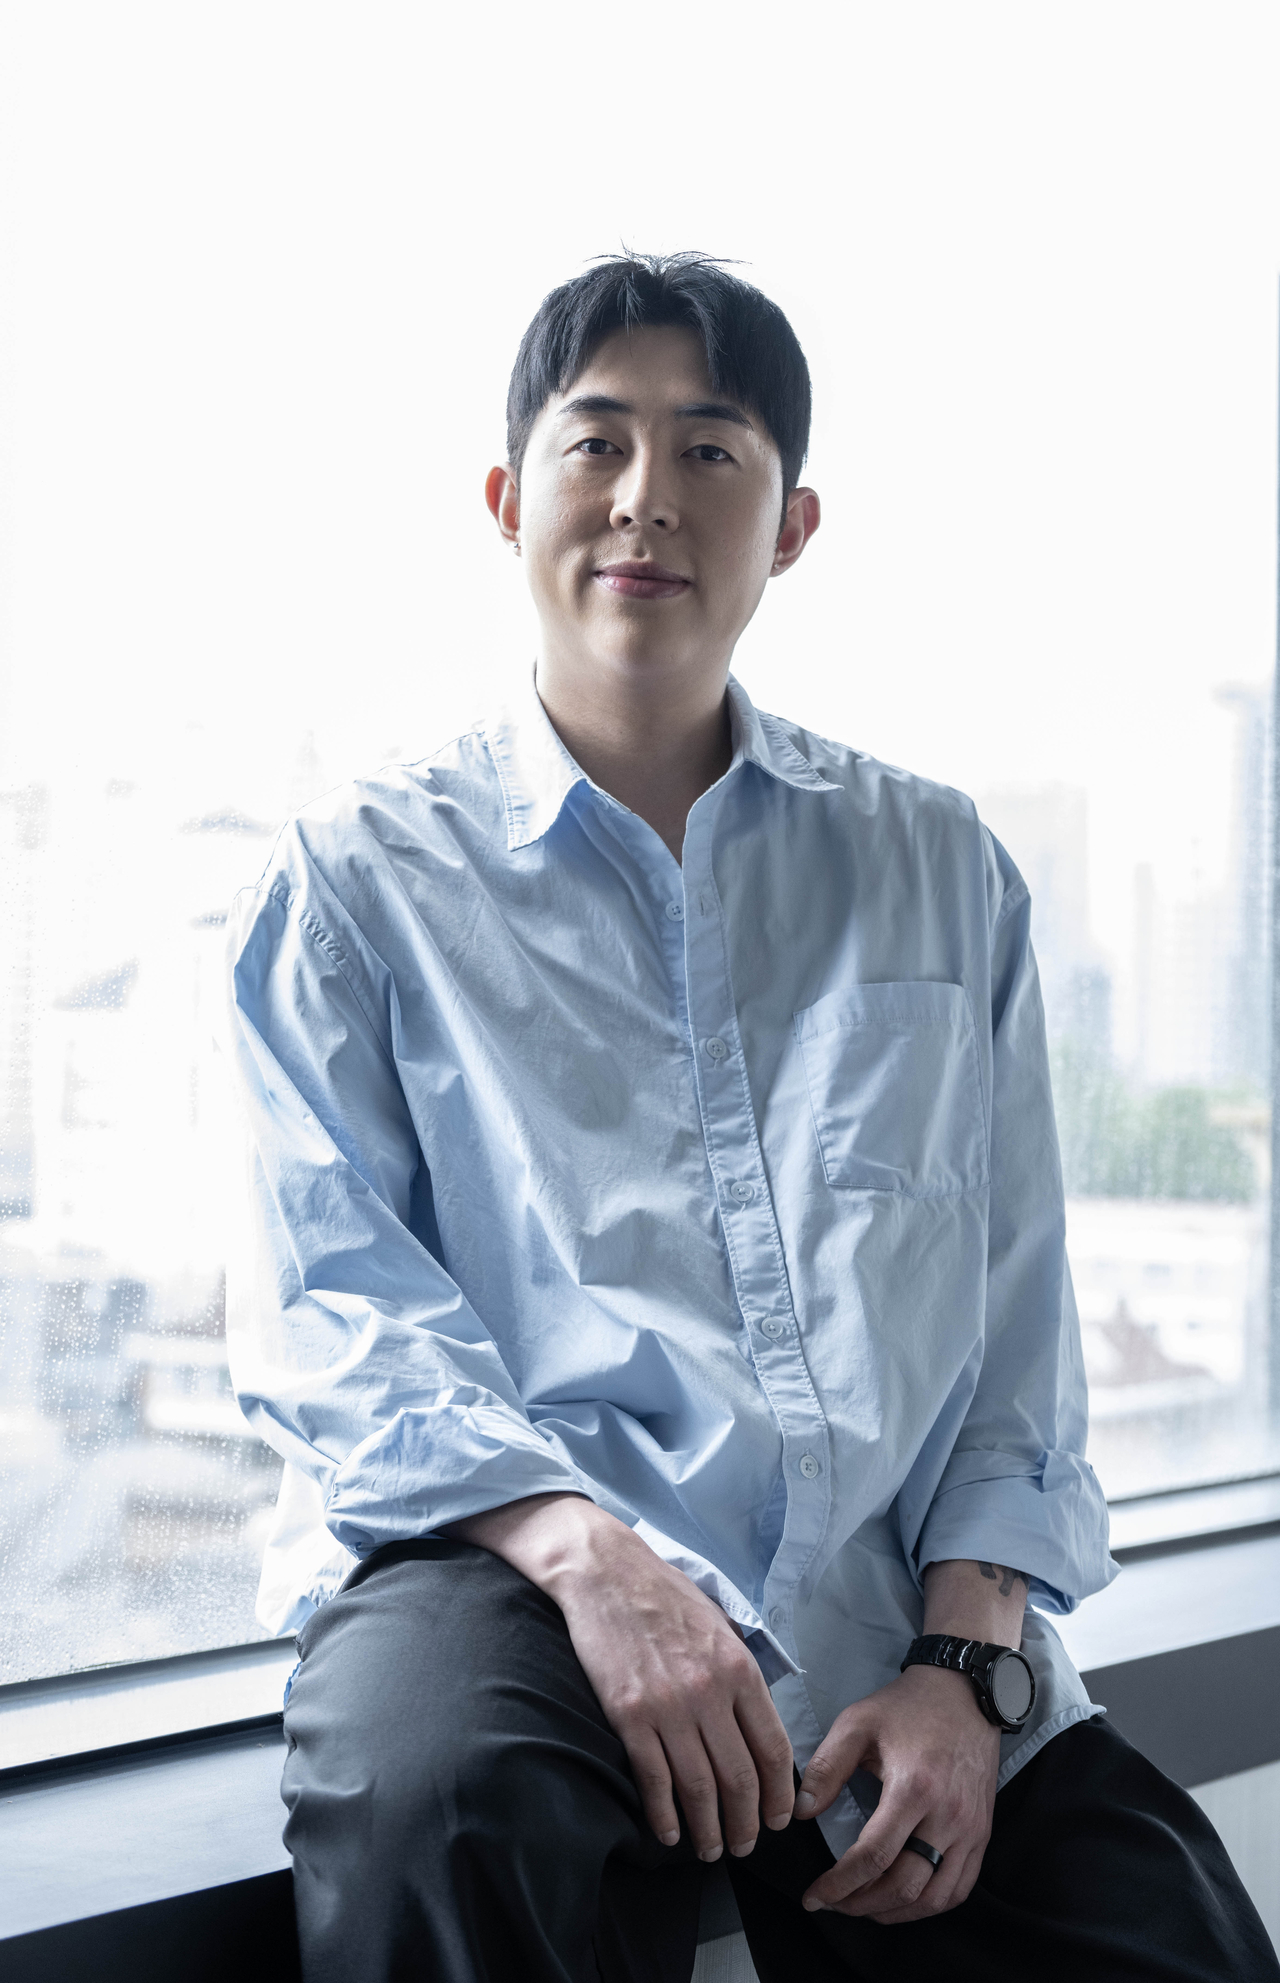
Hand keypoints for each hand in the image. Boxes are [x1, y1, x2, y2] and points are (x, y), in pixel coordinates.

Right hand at [443, 1493, 794, 1861]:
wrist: (607, 1573)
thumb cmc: (666, 1597)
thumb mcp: (721, 1625)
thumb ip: (742, 1673)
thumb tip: (759, 1723)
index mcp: (739, 1668)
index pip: (773, 1749)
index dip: (779, 1795)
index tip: (779, 1819)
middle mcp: (709, 1692)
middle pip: (740, 1779)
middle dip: (747, 1823)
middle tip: (745, 1844)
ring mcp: (667, 1706)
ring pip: (699, 1788)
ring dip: (708, 1829)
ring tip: (711, 1848)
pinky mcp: (628, 1714)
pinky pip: (653, 1780)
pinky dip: (664, 1815)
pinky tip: (669, 1832)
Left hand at [794, 1663, 1000, 1923]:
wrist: (965, 1691)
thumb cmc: (907, 1706)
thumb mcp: (858, 1723)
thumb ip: (826, 1767)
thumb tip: (800, 1812)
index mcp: (913, 1789)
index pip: (873, 1856)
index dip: (840, 1885)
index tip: (814, 1896)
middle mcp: (947, 1817)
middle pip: (905, 1886)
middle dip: (862, 1904)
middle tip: (834, 1905)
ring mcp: (970, 1829)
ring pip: (935, 1897)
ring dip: (896, 1912)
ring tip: (864, 1907)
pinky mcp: (983, 1833)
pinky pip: (960, 1888)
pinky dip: (930, 1904)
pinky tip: (905, 1900)